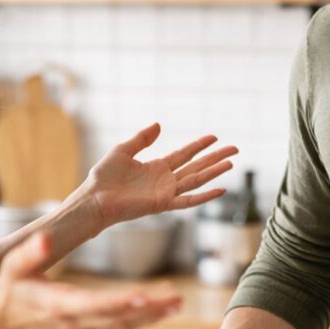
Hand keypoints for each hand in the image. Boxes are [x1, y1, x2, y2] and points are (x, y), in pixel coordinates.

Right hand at [0, 232, 181, 328]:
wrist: (0, 323)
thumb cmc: (9, 288)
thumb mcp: (14, 266)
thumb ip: (32, 252)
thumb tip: (46, 237)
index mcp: (59, 305)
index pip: (94, 304)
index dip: (119, 303)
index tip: (143, 296)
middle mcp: (75, 322)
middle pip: (118, 318)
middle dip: (149, 310)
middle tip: (177, 300)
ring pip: (124, 326)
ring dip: (152, 316)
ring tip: (178, 303)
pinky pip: (120, 327)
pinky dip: (142, 319)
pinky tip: (162, 310)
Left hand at [85, 123, 236, 225]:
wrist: (95, 198)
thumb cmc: (104, 177)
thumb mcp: (123, 150)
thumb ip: (142, 139)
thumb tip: (159, 125)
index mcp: (157, 168)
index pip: (184, 154)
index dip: (199, 146)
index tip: (214, 137)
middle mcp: (165, 180)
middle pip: (196, 166)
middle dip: (215, 157)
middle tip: (234, 149)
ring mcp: (166, 193)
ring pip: (197, 179)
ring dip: (214, 171)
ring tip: (231, 162)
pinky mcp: (163, 204)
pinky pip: (188, 200)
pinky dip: (205, 197)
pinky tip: (221, 190)